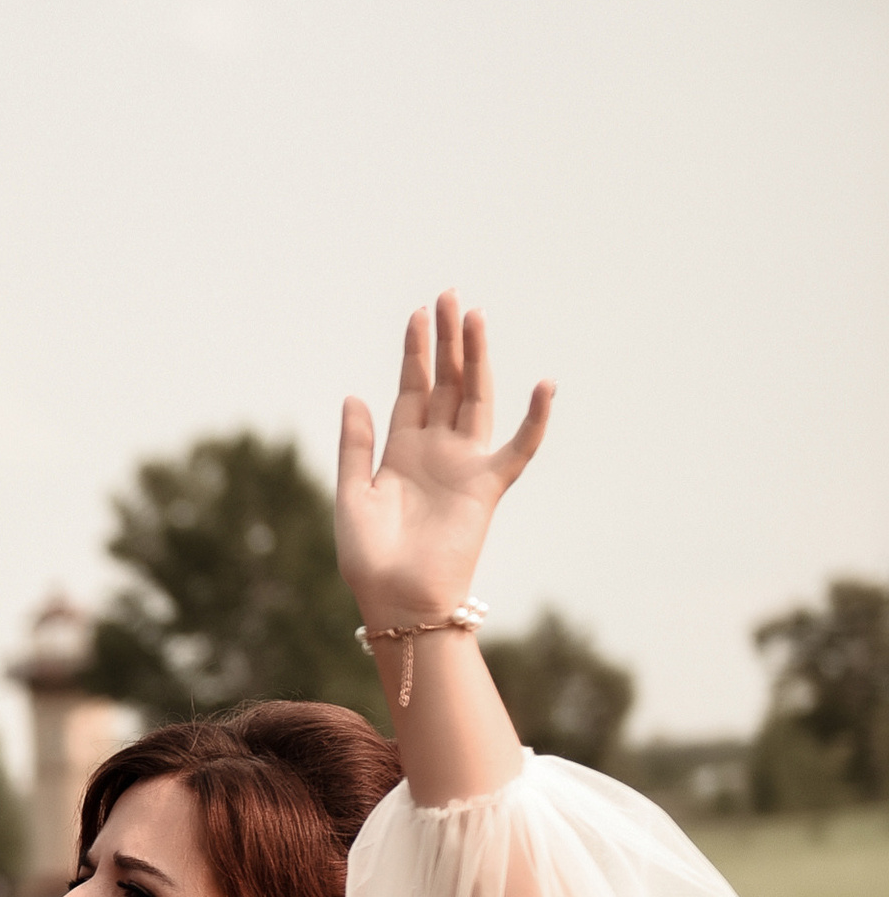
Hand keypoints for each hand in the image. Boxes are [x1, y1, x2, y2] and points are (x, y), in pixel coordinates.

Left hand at [336, 295, 552, 620]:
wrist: (397, 600)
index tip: (419, 313)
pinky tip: (544, 385)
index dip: (416, 352)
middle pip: (447, 384)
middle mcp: (436, 451)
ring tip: (475, 317)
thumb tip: (356, 395)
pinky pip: (518, 449)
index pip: (413, 389)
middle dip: (448, 341)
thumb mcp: (351, 494)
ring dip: (478, 359)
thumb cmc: (369, 558)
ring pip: (476, 400)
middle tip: (449, 296)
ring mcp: (464, 466)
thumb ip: (356, 445)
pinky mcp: (486, 487)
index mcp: (401, 451)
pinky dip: (534, 420)